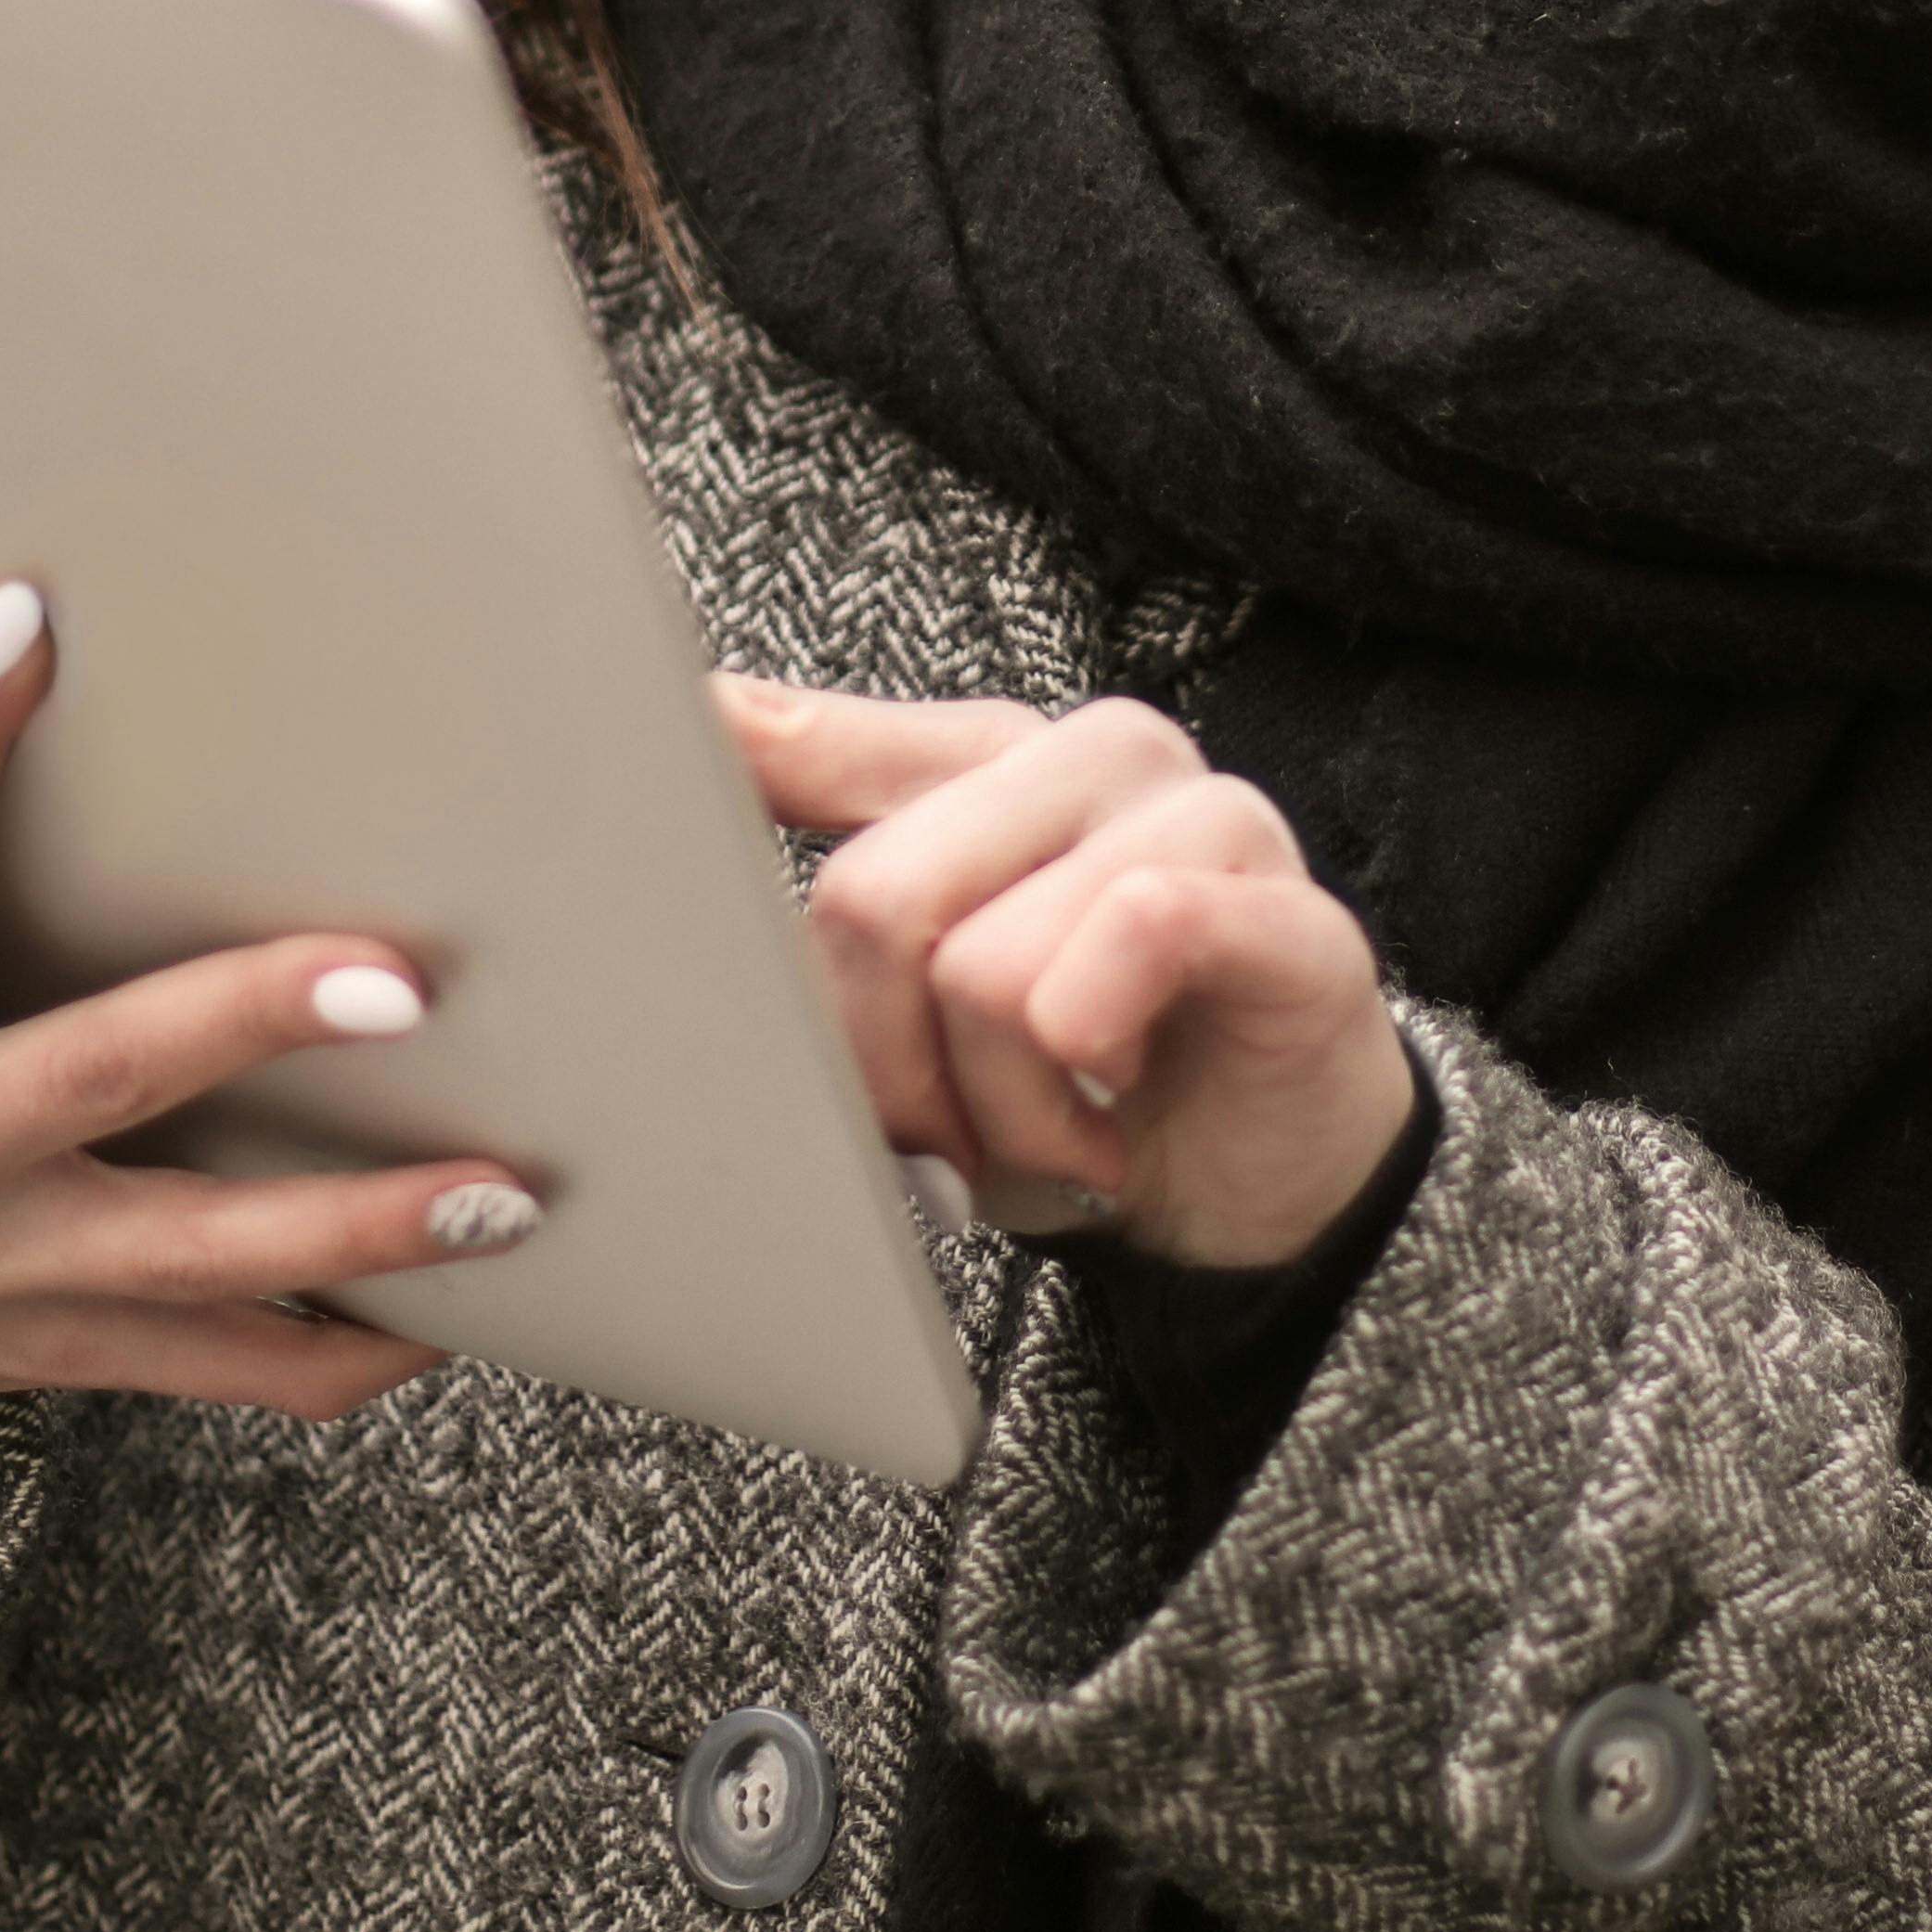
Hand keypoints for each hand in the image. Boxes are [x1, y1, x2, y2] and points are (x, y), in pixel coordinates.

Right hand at [0, 581, 534, 1418]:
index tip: (23, 617)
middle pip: (101, 1075)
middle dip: (252, 1023)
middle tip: (401, 981)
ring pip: (195, 1261)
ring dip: (358, 1229)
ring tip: (505, 1193)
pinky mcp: (46, 1343)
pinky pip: (212, 1371)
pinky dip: (334, 1356)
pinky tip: (450, 1320)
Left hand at [715, 678, 1416, 1269]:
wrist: (1266, 1187)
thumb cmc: (1084, 1078)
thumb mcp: (926, 993)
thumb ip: (826, 904)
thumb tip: (692, 775)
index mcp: (990, 756)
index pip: (800, 744)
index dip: (714, 795)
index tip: (642, 816)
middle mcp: (1095, 754)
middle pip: (876, 901)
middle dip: (887, 1071)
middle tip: (945, 1137)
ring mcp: (1206, 817)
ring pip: (993, 965)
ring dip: (1000, 1112)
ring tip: (1049, 1136)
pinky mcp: (1289, 912)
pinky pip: (1140, 933)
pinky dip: (1090, 1071)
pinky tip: (1110, 1115)